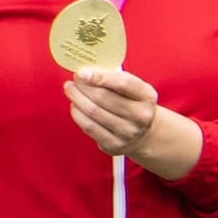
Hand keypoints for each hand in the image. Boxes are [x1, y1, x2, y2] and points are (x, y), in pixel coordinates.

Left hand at [65, 67, 201, 180]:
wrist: (143, 133)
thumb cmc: (132, 103)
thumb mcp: (132, 88)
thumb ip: (112, 78)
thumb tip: (84, 71)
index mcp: (146, 96)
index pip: (123, 83)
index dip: (100, 76)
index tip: (81, 72)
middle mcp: (140, 116)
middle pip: (103, 97)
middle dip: (83, 86)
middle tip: (74, 79)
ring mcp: (127, 133)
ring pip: (93, 112)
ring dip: (77, 98)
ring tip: (70, 89)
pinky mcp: (113, 145)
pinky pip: (89, 127)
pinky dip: (77, 113)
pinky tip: (75, 105)